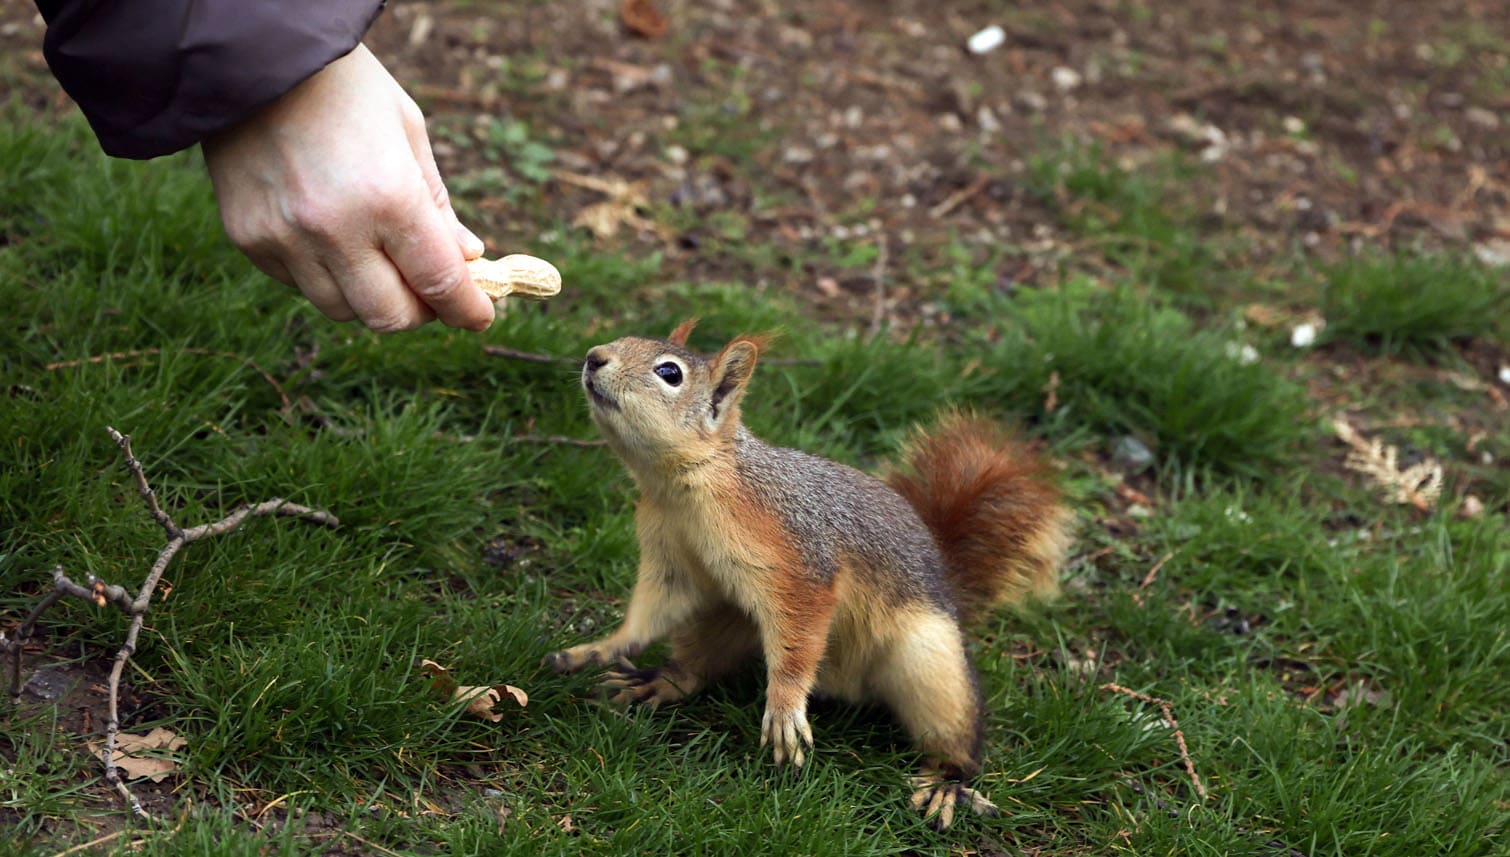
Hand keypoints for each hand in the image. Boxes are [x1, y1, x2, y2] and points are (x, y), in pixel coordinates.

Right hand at [202, 44, 493, 332]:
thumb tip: (466, 260)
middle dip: (420, 310)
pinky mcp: (249, 239)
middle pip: (389, 316)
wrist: (250, 55)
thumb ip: (437, 206)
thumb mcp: (407, 132)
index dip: (467, 309)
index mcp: (388, 197)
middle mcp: (334, 229)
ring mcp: (285, 239)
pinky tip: (330, 236)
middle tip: (430, 290)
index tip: (479, 314)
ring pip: (342, 310)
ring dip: (370, 297)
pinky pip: (300, 285)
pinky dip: (326, 276)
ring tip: (378, 258)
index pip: (439, 283)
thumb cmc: (344, 88)